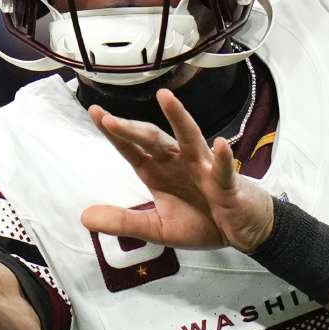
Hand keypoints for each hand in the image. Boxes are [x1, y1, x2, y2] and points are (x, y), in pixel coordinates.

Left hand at [81, 89, 274, 252]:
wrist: (243, 230)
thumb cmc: (202, 221)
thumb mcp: (157, 228)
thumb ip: (124, 222)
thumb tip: (84, 218)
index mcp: (158, 171)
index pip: (132, 149)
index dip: (114, 133)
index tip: (95, 113)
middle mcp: (178, 162)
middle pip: (152, 139)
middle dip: (131, 129)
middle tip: (108, 119)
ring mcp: (203, 168)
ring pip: (190, 138)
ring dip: (179, 118)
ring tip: (165, 99)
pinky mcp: (227, 184)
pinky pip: (224, 169)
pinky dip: (222, 158)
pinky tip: (219, 145)